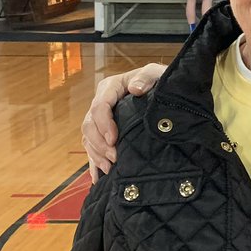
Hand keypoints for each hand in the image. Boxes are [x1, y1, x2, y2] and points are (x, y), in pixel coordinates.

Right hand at [82, 64, 166, 182]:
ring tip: (110, 168)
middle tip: (115, 158)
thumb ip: (146, 77)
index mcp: (110, 87)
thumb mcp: (155, 73)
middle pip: (89, 125)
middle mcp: (101, 102)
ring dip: (97, 155)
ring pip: (88, 139)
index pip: (99, 106)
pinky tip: (98, 177)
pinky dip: (94, 162)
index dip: (103, 124)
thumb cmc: (158, 80)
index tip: (114, 139)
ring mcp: (101, 119)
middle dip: (100, 144)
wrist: (163, 90)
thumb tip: (135, 88)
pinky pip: (93, 148)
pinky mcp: (104, 132)